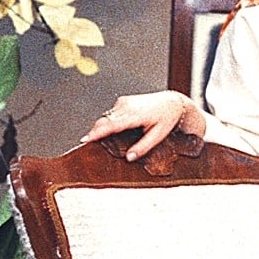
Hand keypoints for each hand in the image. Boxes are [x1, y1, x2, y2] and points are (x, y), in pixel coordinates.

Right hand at [81, 91, 206, 161]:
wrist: (173, 102)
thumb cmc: (167, 118)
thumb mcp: (159, 135)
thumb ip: (144, 146)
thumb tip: (129, 157)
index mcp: (136, 114)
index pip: (112, 125)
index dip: (97, 133)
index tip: (86, 140)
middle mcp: (127, 106)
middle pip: (104, 120)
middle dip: (95, 131)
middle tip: (87, 143)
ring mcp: (124, 102)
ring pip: (106, 116)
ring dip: (101, 127)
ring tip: (96, 138)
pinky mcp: (123, 101)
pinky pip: (110, 113)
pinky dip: (108, 121)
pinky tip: (110, 130)